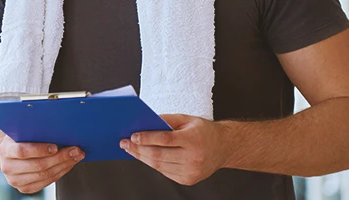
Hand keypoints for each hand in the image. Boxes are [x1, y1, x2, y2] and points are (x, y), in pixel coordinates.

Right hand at [0, 136, 83, 193]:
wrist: (9, 154)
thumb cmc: (19, 139)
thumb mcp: (21, 131)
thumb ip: (34, 131)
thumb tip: (58, 129)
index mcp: (5, 150)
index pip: (22, 151)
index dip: (40, 150)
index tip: (56, 146)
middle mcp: (8, 167)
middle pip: (38, 165)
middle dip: (60, 157)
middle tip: (75, 150)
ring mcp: (15, 180)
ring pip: (44, 175)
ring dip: (64, 166)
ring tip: (75, 157)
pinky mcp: (23, 188)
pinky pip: (46, 183)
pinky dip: (60, 173)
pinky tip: (67, 165)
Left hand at [120, 114, 237, 185]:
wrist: (224, 148)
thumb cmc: (203, 131)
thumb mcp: (187, 119)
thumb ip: (166, 120)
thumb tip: (144, 122)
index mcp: (194, 139)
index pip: (165, 139)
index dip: (147, 138)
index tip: (132, 136)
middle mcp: (194, 157)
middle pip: (159, 155)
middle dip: (138, 149)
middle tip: (124, 143)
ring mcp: (191, 171)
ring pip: (159, 166)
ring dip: (142, 158)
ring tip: (131, 150)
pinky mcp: (188, 180)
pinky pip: (165, 172)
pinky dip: (153, 164)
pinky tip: (144, 157)